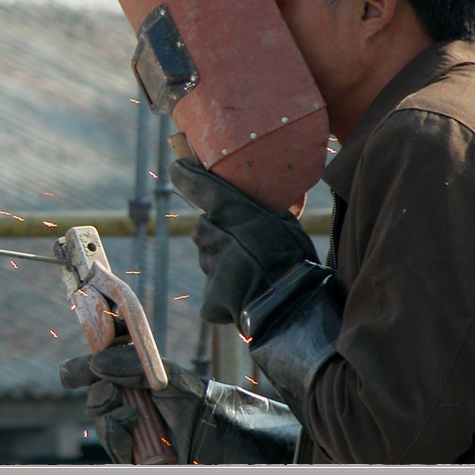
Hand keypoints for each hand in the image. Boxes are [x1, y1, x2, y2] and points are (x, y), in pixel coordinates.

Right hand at [59, 344, 301, 463]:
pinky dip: (118, 434)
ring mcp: (127, 430)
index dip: (79, 371)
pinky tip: (135, 428)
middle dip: (98, 394)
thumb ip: (132, 363)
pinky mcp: (130, 453)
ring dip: (110, 416)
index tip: (67, 375)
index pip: (97, 372)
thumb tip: (97, 363)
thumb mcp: (163, 374)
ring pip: (99, 421)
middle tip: (113, 393)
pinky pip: (111, 443)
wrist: (211, 433)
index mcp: (131, 380)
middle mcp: (126, 403)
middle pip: (93, 397)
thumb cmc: (192, 400)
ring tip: (134, 415)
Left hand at [168, 159, 318, 323]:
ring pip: (209, 259)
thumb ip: (268, 211)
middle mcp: (217, 236)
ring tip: (252, 274)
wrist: (296, 307)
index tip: (177, 168)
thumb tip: (269, 199)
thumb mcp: (288, 225)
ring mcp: (212, 267)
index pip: (202, 188)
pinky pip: (214, 291)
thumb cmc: (297, 262)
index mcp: (236, 213)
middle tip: (245, 247)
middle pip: (204, 230)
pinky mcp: (211, 297)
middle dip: (218, 235)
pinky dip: (226, 295)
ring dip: (223, 263)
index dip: (187, 176)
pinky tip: (247, 297)